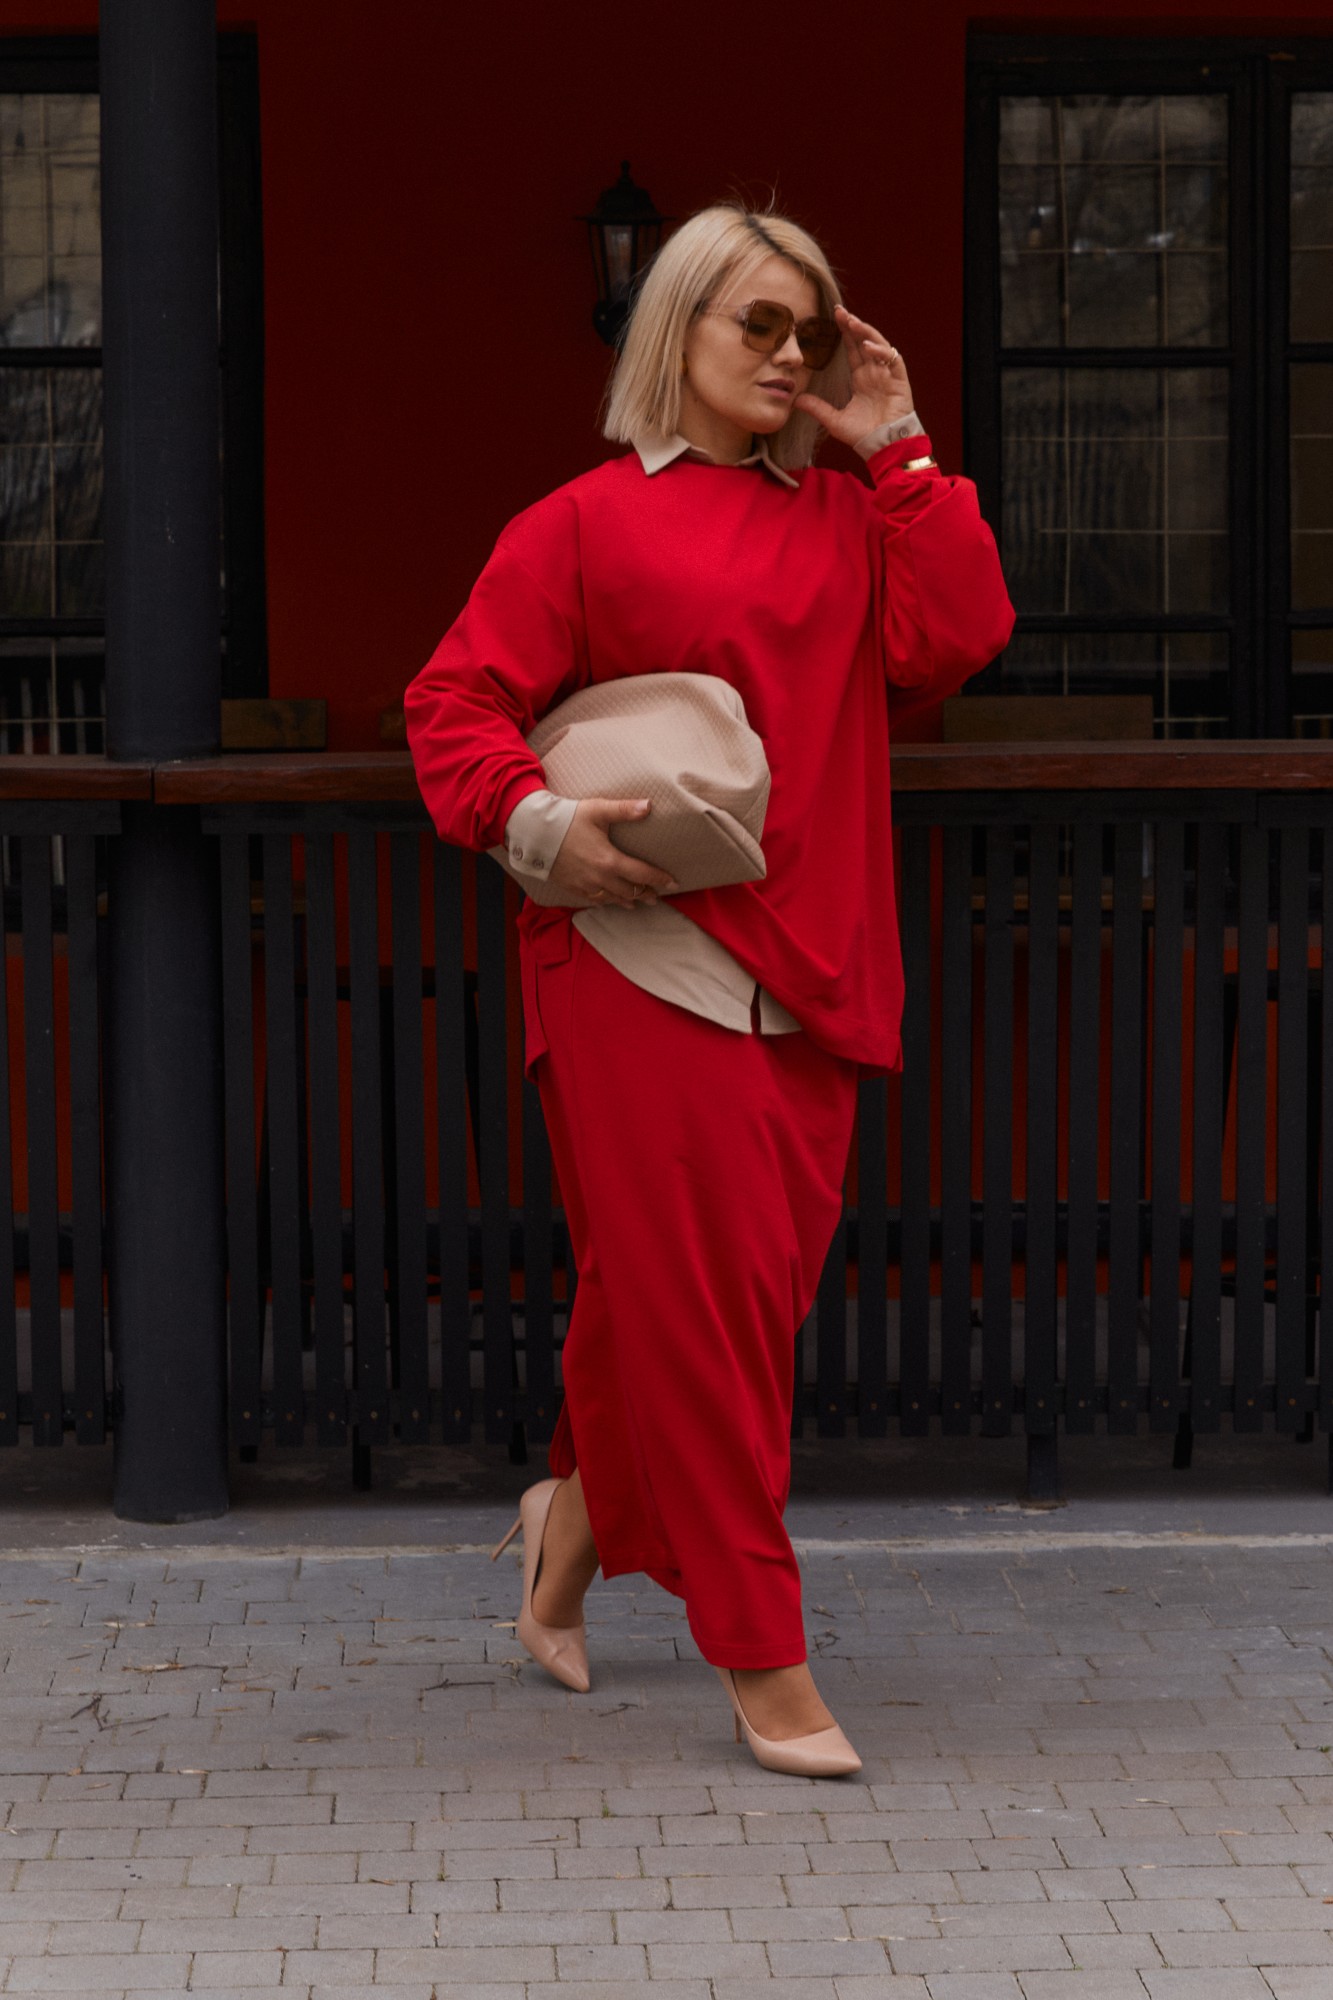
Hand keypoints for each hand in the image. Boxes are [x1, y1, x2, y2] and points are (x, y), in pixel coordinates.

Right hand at [546, 798, 678, 908]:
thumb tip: (649, 805)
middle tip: (658, 895)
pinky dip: (609, 901)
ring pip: (614, 899)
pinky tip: (613, 901)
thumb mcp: (598, 810)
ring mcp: (586, 886)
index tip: (673, 883)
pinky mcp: (573, 888)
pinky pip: (596, 901)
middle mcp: (600, 878)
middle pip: (630, 891)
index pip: (642, 874)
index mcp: (609, 860)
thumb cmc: (567, 819)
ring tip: (640, 901)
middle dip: (646, 893)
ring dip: (629, 900)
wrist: (534, 833)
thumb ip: (624, 810)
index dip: (659, 879)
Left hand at [793, 305, 914, 445]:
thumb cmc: (863, 434)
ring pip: (878, 345)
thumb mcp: (834, 420)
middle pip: (863, 341)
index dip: (844, 333)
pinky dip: (880, 351)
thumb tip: (796, 400)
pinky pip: (892, 360)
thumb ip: (817, 408)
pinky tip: (867, 347)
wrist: (883, 447)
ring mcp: (887, 374)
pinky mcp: (899, 380)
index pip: (852, 349)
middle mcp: (874, 372)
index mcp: (861, 378)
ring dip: (866, 332)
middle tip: (839, 310)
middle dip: (853, 325)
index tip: (833, 317)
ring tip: (852, 322)